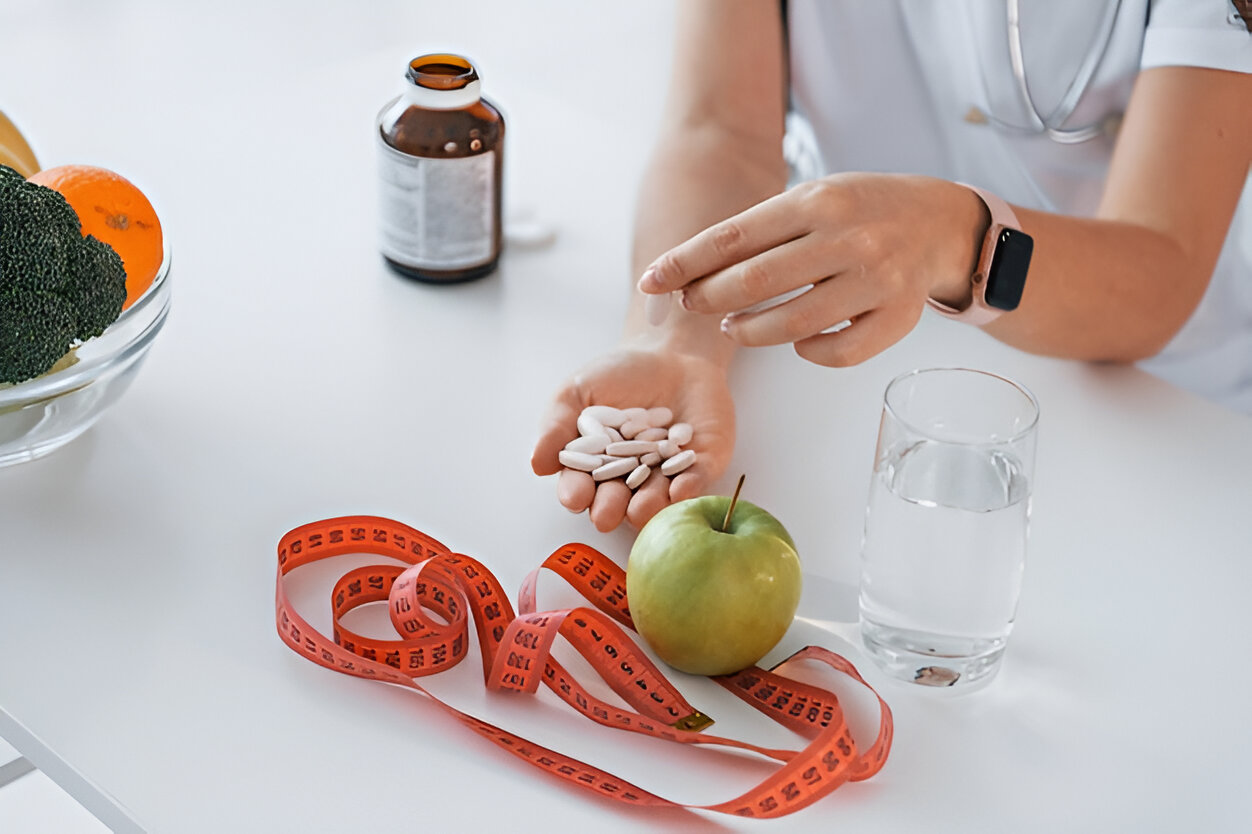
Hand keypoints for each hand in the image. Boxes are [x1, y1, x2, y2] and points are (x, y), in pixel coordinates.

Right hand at [531, 348, 734, 531]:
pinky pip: (696, 481)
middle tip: (605, 513)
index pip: (583, 486)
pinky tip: (680, 488)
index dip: (577, 493)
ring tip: (641, 507)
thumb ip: (557, 425)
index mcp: (597, 466)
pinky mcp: (701, 464)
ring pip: (656, 499)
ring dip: (648, 506)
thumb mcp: (578, 391)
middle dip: (610, 508)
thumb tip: (537, 464)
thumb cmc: (620, 374)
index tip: (574, 496)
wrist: (671, 352)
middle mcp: (631, 478)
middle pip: (618, 501)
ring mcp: (667, 474)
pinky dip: (689, 487)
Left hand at [636, 173, 987, 365]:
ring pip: (793, 324)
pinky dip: (809, 352)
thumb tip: (688, 272)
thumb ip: (758, 231)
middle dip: (709, 298)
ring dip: (751, 332)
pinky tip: (798, 340)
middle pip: (756, 282)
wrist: (938, 222)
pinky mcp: (898, 317)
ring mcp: (876, 280)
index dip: (685, 262)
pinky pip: (839, 351)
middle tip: (692, 305)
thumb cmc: (859, 211)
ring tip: (735, 326)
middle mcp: (848, 237)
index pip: (733, 237)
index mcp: (818, 200)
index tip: (651, 280)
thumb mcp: (811, 199)